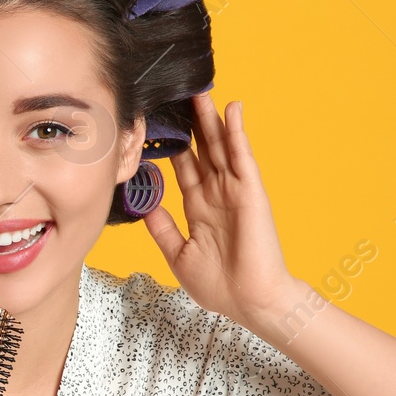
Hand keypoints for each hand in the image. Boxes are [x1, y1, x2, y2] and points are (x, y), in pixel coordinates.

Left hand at [141, 92, 302, 327]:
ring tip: (201, 93)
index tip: (158, 125)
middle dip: (191, 125)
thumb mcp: (178, 254)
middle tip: (179, 97)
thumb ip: (162, 228)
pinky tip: (233, 109)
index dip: (173, 147)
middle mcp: (216, 195)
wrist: (250, 302)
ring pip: (220, 147)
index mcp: (199, 208)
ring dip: (212, 120)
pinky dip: (237, 132)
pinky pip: (242, 156)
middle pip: (201, 151)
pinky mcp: (251, 192)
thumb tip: (144, 204)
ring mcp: (235, 191)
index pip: (183, 169)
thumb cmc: (220, 286)